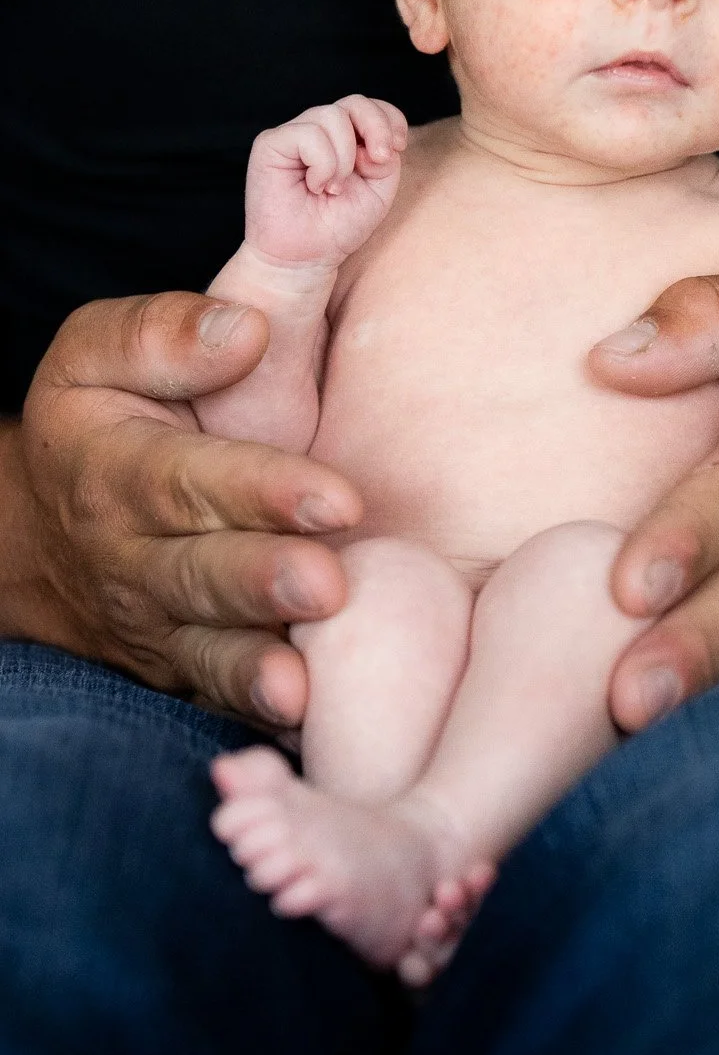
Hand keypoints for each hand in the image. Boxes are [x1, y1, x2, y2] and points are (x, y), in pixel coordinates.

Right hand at [15, 292, 362, 721]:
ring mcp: (157, 627)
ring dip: (255, 668)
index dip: (262, 490)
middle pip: (200, 575)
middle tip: (328, 584)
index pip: (190, 480)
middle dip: (263, 581)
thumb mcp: (98, 356)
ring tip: (301, 681)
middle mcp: (133, 558)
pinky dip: (253, 716)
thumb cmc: (103, 423)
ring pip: (206, 653)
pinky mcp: (181, 674)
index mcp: (117, 470)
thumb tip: (249, 330)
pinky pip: (216, 701)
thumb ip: (164, 334)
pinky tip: (302, 723)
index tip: (337, 496)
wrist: (46, 538)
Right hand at [245, 96, 406, 267]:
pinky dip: (323, 164)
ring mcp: (294, 134)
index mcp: (346, 138)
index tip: (397, 148)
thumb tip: (372, 141)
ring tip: (333, 189)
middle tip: (378, 160)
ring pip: (332, 116)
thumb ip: (385, 159)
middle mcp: (320, 131)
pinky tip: (316, 186)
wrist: (305, 257)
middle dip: (376, 127)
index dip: (390, 119)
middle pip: (354, 102)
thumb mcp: (378, 191)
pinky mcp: (271, 143)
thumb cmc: (338, 226)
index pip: (371, 107)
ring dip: (343, 158)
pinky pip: (309, 134)